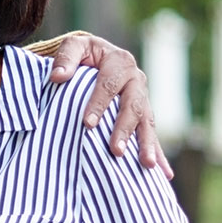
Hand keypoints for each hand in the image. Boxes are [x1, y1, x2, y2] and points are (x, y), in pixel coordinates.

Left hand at [48, 32, 171, 179]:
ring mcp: (143, 99)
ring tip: (146, 165)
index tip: (87, 124)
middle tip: (115, 150)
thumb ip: (66, 57)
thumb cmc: (84, 54)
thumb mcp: (75, 47)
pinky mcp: (144, 115)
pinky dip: (159, 154)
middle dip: (124, 129)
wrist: (99, 57)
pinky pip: (151, 135)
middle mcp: (136, 80)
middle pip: (133, 106)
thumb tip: (57, 76)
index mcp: (119, 62)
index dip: (98, 103)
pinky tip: (164, 174)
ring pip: (147, 122)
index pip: (108, 84)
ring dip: (146, 144)